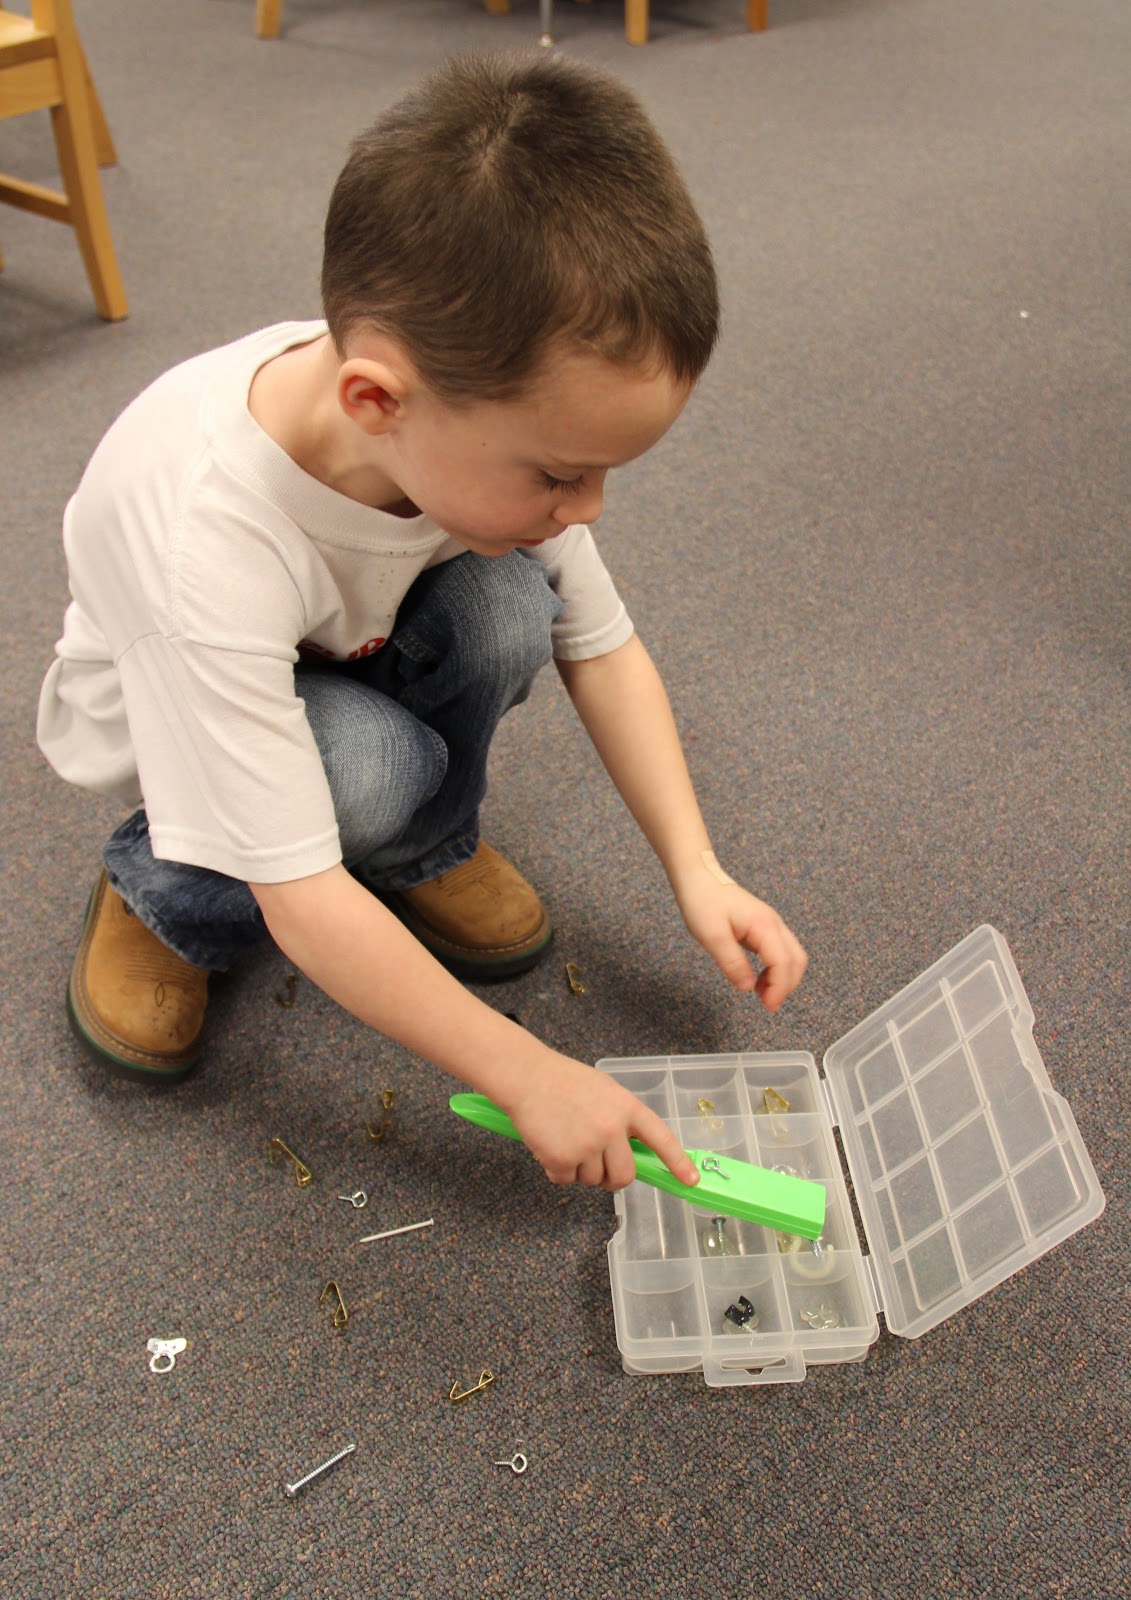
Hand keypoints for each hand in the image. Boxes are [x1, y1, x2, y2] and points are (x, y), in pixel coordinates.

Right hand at [503, 1053, 699, 1192]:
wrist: (527, 1076)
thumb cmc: (564, 1082)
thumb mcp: (605, 1092)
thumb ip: (622, 1119)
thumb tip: (632, 1153)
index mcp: (627, 1107)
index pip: (661, 1139)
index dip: (677, 1162)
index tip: (690, 1181)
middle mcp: (611, 1129)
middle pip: (624, 1176)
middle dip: (611, 1177)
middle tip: (596, 1163)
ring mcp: (587, 1145)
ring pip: (593, 1180)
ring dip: (579, 1169)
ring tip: (565, 1138)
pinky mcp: (561, 1159)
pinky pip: (566, 1180)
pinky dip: (556, 1170)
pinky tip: (549, 1144)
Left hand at [676, 857, 807, 1010]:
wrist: (698, 877)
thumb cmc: (702, 902)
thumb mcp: (712, 937)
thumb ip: (732, 963)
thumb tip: (747, 988)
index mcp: (764, 925)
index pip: (784, 962)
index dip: (780, 988)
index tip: (768, 1006)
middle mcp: (774, 924)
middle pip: (796, 960)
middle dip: (787, 986)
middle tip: (768, 1005)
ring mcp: (771, 924)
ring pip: (792, 956)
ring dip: (783, 978)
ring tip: (762, 994)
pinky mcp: (764, 927)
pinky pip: (780, 952)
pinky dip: (776, 969)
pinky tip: (759, 979)